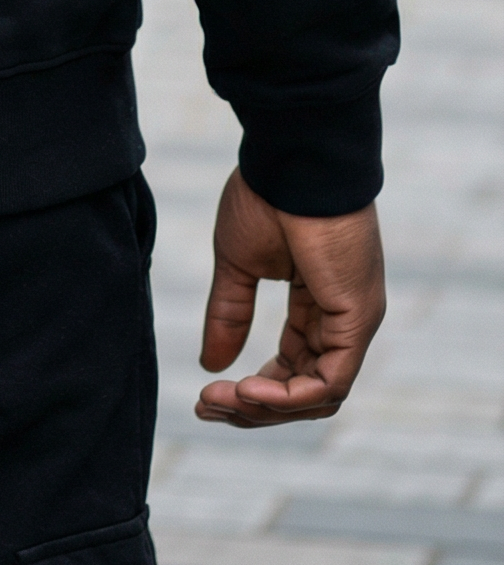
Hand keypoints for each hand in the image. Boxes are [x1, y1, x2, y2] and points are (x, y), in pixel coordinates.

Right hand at [196, 167, 384, 426]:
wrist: (291, 156)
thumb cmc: (267, 194)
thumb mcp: (238, 262)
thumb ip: (230, 312)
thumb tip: (210, 364)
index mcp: (318, 303)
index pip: (294, 368)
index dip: (254, 390)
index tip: (207, 393)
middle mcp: (342, 318)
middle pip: (305, 390)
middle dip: (254, 407)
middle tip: (206, 406)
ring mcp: (354, 320)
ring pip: (319, 396)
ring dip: (266, 408)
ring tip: (223, 398)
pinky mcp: (357, 318)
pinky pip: (331, 382)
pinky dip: (290, 396)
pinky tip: (249, 390)